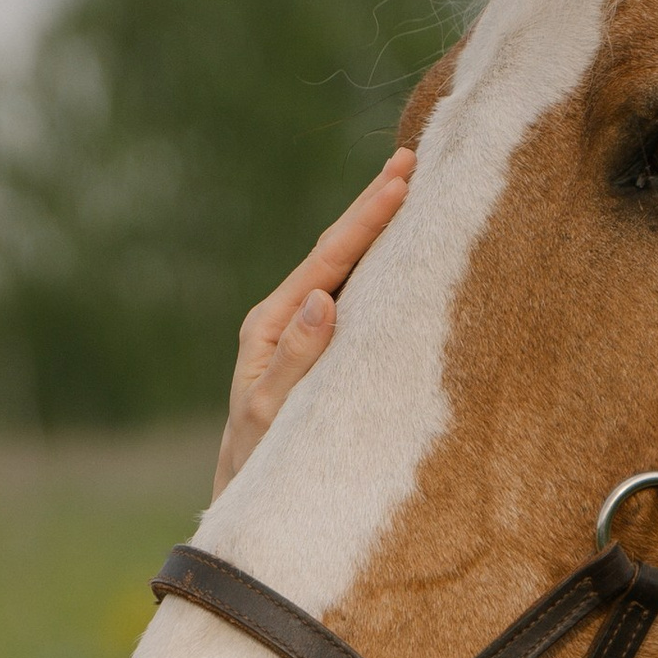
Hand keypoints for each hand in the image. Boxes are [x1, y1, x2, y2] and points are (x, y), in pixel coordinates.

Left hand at [212, 147, 415, 499]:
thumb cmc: (258, 464)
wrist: (247, 498)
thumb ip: (293, 362)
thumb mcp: (270, 416)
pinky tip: (399, 245)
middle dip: (372, 206)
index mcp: (269, 325)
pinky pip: (352, 294)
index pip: (325, 262)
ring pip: (344, 267)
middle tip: (410, 159)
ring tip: (408, 185)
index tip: (400, 183)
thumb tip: (320, 301)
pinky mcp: (318, 347)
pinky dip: (376, 264)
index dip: (364, 221)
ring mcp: (300, 330)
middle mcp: (283, 318)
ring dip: (376, 227)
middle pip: (334, 250)